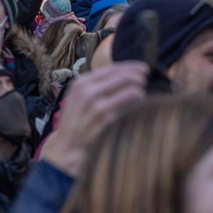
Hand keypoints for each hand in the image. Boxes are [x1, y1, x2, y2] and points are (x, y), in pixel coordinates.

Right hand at [39, 62, 148, 176]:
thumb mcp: (83, 98)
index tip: (142, 67)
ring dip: (135, 85)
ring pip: (120, 88)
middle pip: (117, 76)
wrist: (65, 145)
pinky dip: (131, 98)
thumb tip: (127, 76)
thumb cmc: (78, 120)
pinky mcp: (99, 120)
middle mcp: (85, 91)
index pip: (109, 69)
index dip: (128, 66)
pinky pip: (121, 105)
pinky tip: (139, 97)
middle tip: (147, 74)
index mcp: (81, 83)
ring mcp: (92, 105)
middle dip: (135, 73)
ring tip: (143, 86)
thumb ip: (100, 87)